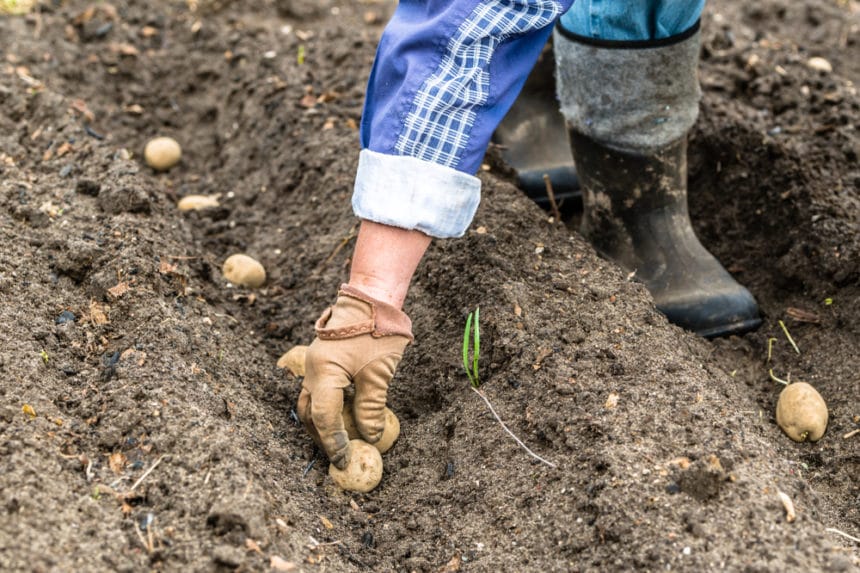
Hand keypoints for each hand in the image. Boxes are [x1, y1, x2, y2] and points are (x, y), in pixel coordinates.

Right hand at [297, 284, 411, 468]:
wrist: (372, 296)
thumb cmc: (377, 332)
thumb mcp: (378, 374)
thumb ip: (371, 408)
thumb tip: (370, 438)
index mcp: (323, 373)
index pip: (323, 417)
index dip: (334, 442)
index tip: (345, 460)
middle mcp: (312, 370)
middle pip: (309, 413)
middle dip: (322, 436)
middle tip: (339, 454)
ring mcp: (315, 364)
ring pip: (311, 401)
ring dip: (323, 422)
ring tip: (341, 439)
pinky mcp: (323, 360)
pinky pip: (320, 389)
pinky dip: (329, 405)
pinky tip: (345, 414)